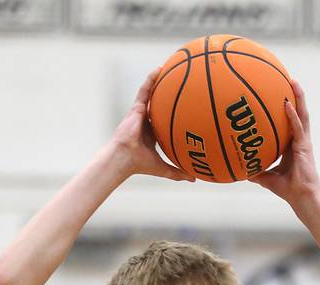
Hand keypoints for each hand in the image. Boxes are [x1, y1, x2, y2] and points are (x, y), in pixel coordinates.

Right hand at [108, 68, 194, 182]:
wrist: (124, 158)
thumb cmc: (140, 165)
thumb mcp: (163, 168)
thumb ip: (178, 172)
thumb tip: (195, 179)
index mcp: (152, 135)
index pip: (164, 122)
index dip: (172, 115)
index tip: (184, 110)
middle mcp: (146, 122)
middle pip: (159, 105)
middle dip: (167, 95)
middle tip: (181, 85)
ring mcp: (141, 113)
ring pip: (152, 94)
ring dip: (160, 82)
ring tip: (170, 69)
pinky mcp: (136, 108)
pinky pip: (145, 90)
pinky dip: (151, 79)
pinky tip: (159, 69)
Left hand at [252, 80, 319, 204]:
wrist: (302, 198)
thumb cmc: (288, 190)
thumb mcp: (267, 178)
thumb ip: (256, 171)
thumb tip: (240, 170)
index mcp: (292, 146)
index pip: (290, 123)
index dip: (287, 108)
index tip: (280, 93)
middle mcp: (300, 140)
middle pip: (298, 113)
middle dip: (294, 96)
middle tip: (288, 79)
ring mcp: (303, 142)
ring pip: (302, 115)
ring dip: (298, 97)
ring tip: (293, 81)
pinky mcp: (305, 147)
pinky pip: (298, 127)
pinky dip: (292, 115)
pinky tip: (287, 103)